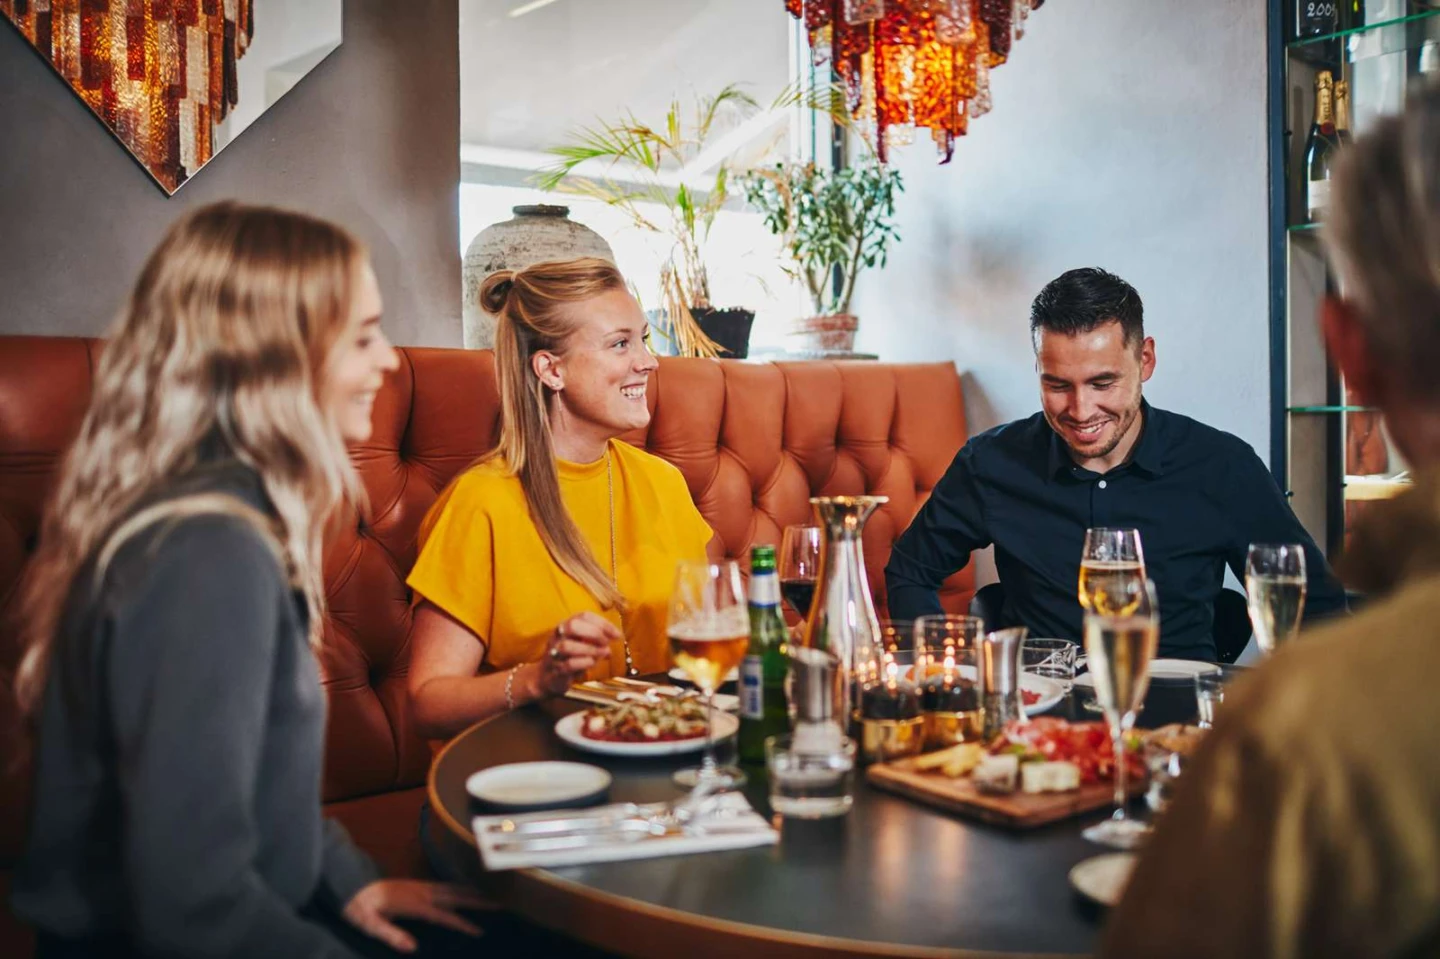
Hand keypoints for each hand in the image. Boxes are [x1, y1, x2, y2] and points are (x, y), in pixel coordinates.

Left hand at [342, 879, 490, 952]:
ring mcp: (421, 886)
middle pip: (456, 896)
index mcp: (414, 904)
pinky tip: (465, 889)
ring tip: (491, 894)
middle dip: (478, 900)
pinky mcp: (418, 884)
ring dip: (472, 891)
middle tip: (500, 903)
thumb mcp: (371, 925)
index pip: (444, 915)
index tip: (480, 930)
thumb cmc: (360, 909)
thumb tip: (413, 947)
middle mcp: (422, 892)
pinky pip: (445, 885)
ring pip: (453, 888)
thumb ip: (391, 935)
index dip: (462, 923)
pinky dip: (460, 887)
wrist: (351, 885)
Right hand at [535, 612, 615, 696]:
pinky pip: (568, 665)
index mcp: (566, 626)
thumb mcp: (583, 644)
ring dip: (590, 649)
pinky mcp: (556, 670)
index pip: (584, 616)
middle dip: (594, 633)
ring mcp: (554, 653)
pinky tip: (592, 663)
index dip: (603, 623)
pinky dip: (584, 663)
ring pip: (568, 646)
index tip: (617, 635)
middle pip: (572, 626)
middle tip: (606, 642)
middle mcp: (558, 637)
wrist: (546, 677)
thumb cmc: (569, 657)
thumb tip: (615, 636)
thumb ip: (598, 639)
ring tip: (603, 654)